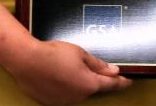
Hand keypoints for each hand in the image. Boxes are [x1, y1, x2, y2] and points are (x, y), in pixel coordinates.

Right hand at [6, 39, 130, 104]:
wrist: (27, 61)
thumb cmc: (54, 54)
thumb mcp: (81, 53)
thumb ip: (99, 64)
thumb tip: (114, 71)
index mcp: (89, 84)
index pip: (111, 84)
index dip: (121, 82)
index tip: (129, 81)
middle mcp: (79, 96)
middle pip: (94, 87)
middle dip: (96, 78)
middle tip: (90, 66)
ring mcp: (65, 101)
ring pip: (79, 92)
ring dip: (80, 83)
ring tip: (67, 67)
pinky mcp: (52, 102)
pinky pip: (66, 95)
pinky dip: (67, 87)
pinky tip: (59, 76)